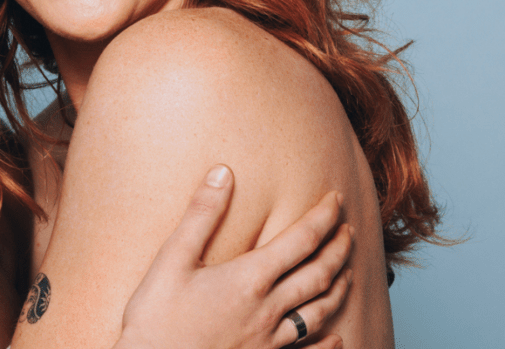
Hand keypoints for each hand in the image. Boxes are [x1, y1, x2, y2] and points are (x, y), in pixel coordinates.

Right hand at [114, 165, 352, 348]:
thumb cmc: (155, 317)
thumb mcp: (171, 258)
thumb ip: (201, 215)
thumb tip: (223, 173)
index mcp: (249, 278)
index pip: (301, 239)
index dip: (323, 216)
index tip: (335, 198)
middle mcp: (267, 309)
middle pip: (319, 273)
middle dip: (339, 248)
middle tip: (349, 230)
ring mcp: (268, 340)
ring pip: (319, 311)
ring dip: (339, 288)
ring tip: (348, 271)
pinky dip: (327, 343)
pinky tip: (337, 338)